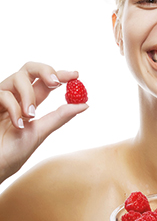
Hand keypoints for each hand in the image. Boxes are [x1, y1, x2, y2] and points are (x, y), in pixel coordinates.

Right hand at [0, 62, 87, 182]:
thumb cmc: (14, 152)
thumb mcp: (41, 131)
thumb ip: (60, 116)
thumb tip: (85, 105)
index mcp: (29, 102)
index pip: (46, 81)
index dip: (61, 75)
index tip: (76, 75)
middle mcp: (16, 96)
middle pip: (30, 68)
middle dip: (45, 71)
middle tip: (56, 83)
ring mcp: (2, 97)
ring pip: (19, 77)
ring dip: (29, 95)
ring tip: (30, 116)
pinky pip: (4, 94)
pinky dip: (14, 108)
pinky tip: (18, 125)